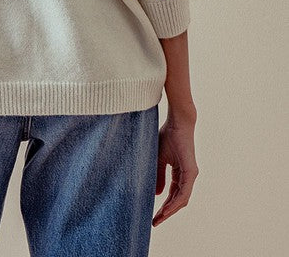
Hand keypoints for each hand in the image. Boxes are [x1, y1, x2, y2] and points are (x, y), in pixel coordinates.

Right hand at [152, 112, 198, 226]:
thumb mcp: (159, 158)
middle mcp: (187, 176)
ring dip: (170, 210)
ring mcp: (190, 175)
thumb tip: (157, 194)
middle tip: (155, 222)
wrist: (177, 122)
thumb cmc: (168, 135)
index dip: (164, 205)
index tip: (154, 215)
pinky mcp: (190, 172)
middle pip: (177, 200)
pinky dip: (175, 202)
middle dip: (166, 212)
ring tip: (159, 218)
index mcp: (180, 172)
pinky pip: (184, 192)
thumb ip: (158, 176)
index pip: (172, 194)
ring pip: (182, 199)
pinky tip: (167, 209)